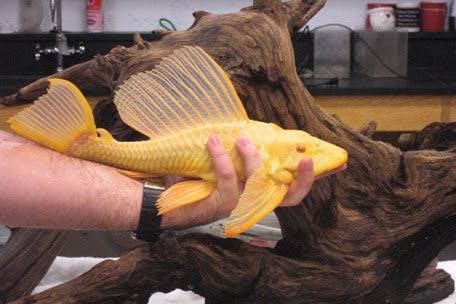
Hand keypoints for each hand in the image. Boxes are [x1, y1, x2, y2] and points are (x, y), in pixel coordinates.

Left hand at [160, 136, 345, 228]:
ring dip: (253, 158)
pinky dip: (222, 157)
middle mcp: (254, 201)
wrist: (164, 197)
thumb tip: (260, 129)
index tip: (339, 164)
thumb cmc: (195, 175)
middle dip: (305, 180)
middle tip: (310, 159)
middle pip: (291, 197)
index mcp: (259, 190)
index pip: (295, 187)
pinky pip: (229, 178)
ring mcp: (239, 205)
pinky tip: (213, 141)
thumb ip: (245, 150)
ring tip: (242, 138)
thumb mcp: (226, 158)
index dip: (316, 177)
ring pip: (259, 184)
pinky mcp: (221, 204)